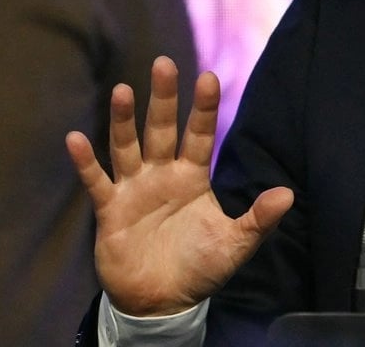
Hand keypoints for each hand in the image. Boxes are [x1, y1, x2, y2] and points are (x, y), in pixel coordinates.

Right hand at [65, 56, 292, 315]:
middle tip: (165, 62)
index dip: (203, 108)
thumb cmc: (201, 267)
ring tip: (124, 90)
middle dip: (164, 98)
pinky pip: (97, 182)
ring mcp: (135, 189)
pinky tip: (75, 138)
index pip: (200, 134)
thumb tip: (288, 194)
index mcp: (194, 176)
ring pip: (128, 147)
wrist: (164, 301)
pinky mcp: (111, 210)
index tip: (208, 76)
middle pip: (162, 129)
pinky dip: (86, 162)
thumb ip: (259, 218)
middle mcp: (163, 174)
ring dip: (124, 120)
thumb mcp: (236, 243)